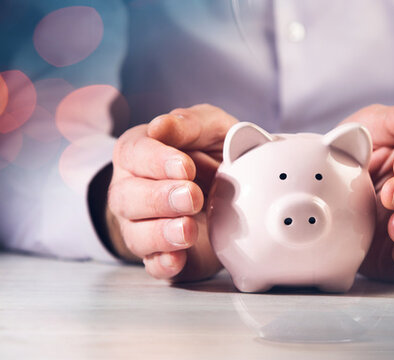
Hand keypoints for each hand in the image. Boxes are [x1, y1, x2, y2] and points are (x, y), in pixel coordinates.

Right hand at [107, 104, 235, 281]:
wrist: (237, 191)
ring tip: (188, 229)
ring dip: (161, 234)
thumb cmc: (214, 154)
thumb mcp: (212, 129)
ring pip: (136, 235)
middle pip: (127, 197)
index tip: (185, 167)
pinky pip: (153, 265)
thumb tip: (162, 125)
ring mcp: (143, 226)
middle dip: (159, 199)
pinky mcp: (163, 255)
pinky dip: (163, 264)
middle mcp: (132, 190)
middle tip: (192, 196)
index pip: (134, 154)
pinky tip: (177, 259)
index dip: (156, 161)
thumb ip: (191, 124)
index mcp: (140, 153)